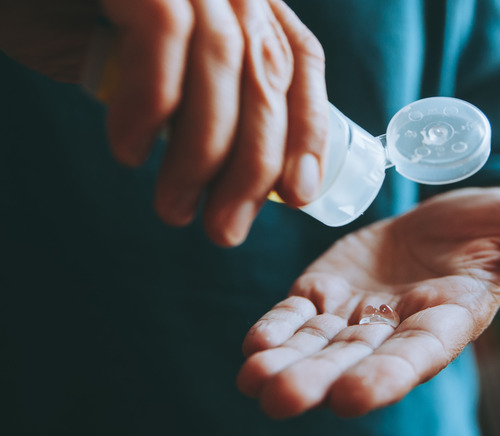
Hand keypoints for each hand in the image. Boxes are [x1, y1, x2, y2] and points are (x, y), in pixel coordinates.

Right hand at [0, 0, 327, 246]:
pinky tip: (129, 150)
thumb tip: (239, 178)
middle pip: (268, 76)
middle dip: (253, 168)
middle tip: (225, 230)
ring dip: (201, 156)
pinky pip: (162, 41)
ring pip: (222, 68)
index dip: (308, 131)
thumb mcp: (150, 59)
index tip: (298, 196)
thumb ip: (198, 98)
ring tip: (174, 208)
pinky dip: (149, 108)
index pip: (301, 59)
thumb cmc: (71, 14)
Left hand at [236, 188, 499, 417]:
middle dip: (321, 379)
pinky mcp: (328, 292)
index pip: (422, 349)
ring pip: (320, 345)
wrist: (447, 223)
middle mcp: (399, 324)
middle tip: (279, 399)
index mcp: (450, 314)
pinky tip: (251, 346)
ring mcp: (359, 312)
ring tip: (254, 382)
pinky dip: (276, 331)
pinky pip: (299, 316)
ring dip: (287, 363)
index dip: (390, 370)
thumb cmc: (498, 227)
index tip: (353, 396)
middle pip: (358, 358)